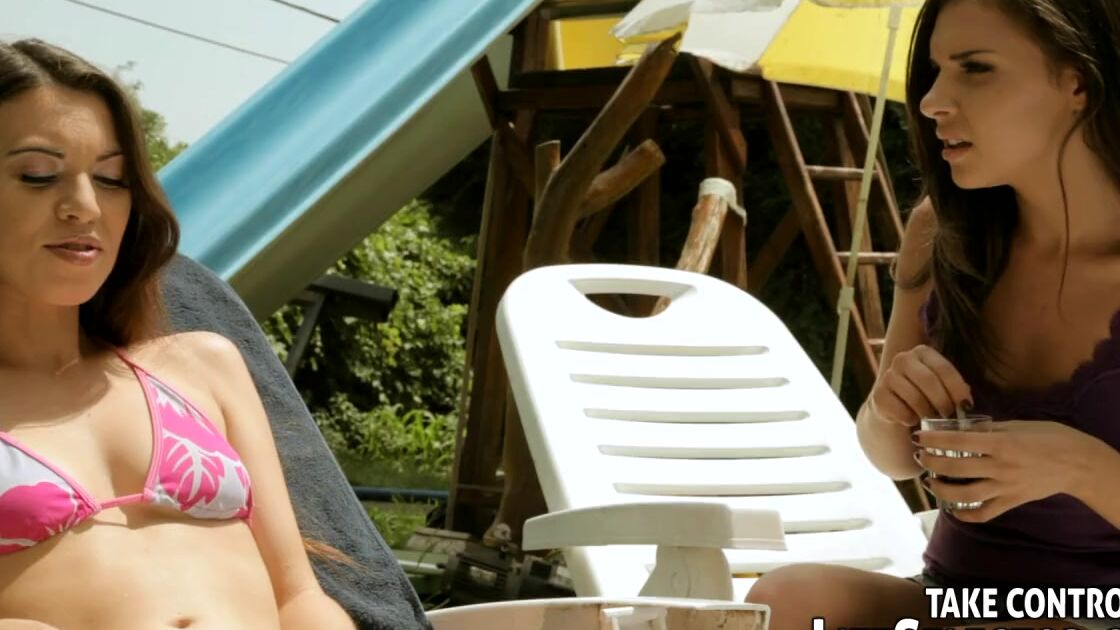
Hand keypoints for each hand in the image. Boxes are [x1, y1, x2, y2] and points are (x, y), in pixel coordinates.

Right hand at [867, 345, 971, 426]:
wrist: (893, 403)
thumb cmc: (925, 393)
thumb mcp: (942, 385)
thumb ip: (955, 389)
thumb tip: (965, 404)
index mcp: (922, 352)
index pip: (944, 368)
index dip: (957, 389)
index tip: (966, 406)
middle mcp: (902, 359)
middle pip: (929, 381)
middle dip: (943, 402)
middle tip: (950, 415)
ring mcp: (888, 376)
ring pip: (915, 398)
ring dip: (928, 413)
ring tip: (933, 419)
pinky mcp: (878, 395)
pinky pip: (901, 411)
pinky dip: (911, 419)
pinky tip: (912, 419)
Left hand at [914, 420, 1100, 521]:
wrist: (1077, 463)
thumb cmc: (1049, 437)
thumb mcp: (1017, 425)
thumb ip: (989, 428)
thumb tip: (962, 428)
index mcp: (1001, 443)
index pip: (959, 441)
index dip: (934, 439)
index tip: (918, 437)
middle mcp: (1000, 467)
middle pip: (956, 467)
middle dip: (932, 462)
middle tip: (919, 457)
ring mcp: (1005, 487)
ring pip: (965, 494)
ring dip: (942, 490)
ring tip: (929, 482)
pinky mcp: (1012, 502)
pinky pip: (985, 513)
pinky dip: (967, 515)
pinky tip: (953, 510)